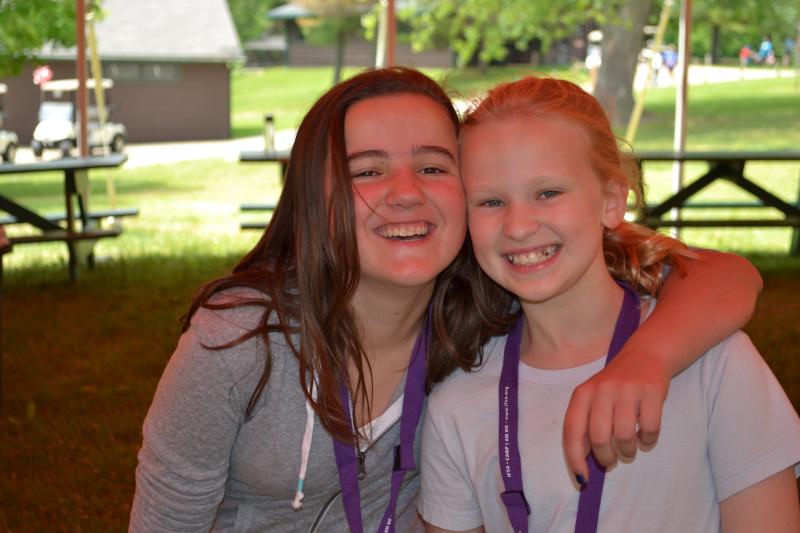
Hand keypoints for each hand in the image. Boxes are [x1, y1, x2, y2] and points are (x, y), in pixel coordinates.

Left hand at [562, 347, 670, 483]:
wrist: (645, 355)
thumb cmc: (614, 386)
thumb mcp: (592, 398)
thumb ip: (584, 424)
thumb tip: (580, 461)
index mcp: (582, 393)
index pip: (573, 430)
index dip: (575, 458)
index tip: (583, 479)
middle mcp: (602, 390)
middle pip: (599, 437)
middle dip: (606, 457)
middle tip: (612, 460)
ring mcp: (627, 389)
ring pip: (624, 436)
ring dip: (628, 451)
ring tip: (629, 449)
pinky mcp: (651, 391)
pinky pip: (649, 429)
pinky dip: (648, 440)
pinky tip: (645, 437)